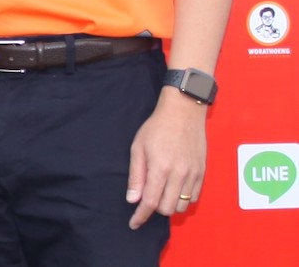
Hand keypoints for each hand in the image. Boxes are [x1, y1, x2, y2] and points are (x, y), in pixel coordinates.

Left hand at [126, 88, 206, 229]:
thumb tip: (133, 200)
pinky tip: (175, 187)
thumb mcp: (138, 146)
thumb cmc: (157, 126)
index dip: (141, 216)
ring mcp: (192, 174)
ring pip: (181, 206)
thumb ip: (136, 176)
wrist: (184, 110)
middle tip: (149, 195)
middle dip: (155, 208)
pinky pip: (193, 197)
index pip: (150, 202)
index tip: (134, 223)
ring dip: (170, 204)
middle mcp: (178, 174)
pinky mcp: (202, 172)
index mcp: (160, 167)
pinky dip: (183, 198)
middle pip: (167, 208)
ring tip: (163, 190)